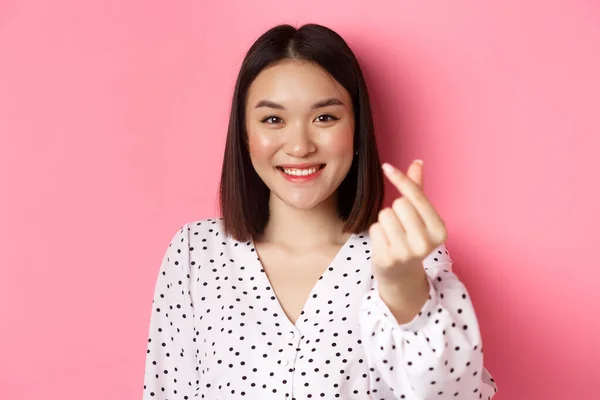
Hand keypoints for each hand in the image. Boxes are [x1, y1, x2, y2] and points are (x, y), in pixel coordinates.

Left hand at [369, 160, 447, 283]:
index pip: (416, 196)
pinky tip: (385, 244)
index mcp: (440, 230)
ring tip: (393, 235)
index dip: (400, 179)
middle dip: (396, 210)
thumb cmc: (411, 237)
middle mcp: (427, 243)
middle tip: (401, 225)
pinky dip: (376, 233)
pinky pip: (374, 229)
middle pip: (399, 204)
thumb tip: (417, 162)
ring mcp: (407, 253)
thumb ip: (418, 190)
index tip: (386, 166)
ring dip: (385, 222)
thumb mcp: (419, 216)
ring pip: (385, 214)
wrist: (401, 274)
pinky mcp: (388, 259)